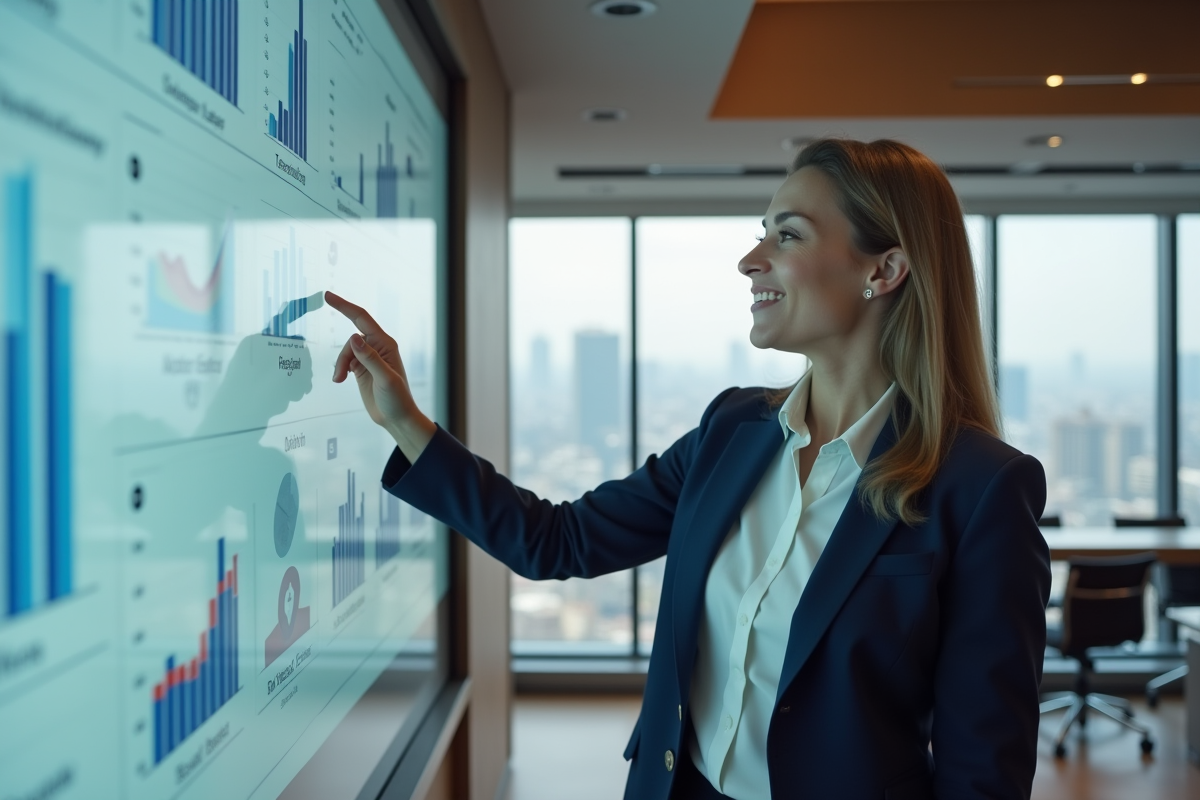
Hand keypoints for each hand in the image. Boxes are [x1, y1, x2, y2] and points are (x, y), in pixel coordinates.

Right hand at [325, 291, 434, 461]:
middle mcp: (377, 348)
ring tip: (339, 380)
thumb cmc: (398, 399)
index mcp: (385, 344)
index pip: (361, 319)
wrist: (396, 418)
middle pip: (351, 339)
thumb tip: (354, 337)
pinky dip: (340, 369)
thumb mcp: (385, 378)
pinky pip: (345, 361)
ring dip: (340, 364)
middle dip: (342, 355)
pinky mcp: (361, 369)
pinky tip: (341, 379)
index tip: (328, 296)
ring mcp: (369, 358)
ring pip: (346, 351)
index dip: (344, 306)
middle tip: (339, 375)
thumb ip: (369, 358)